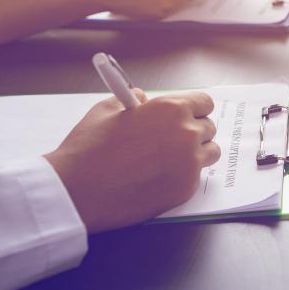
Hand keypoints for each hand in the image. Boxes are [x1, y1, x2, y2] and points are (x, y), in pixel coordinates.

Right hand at [44, 90, 220, 233]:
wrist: (78, 189)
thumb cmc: (89, 148)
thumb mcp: (108, 109)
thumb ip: (135, 100)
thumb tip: (146, 101)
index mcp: (171, 109)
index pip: (204, 103)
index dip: (194, 109)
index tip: (187, 115)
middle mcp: (186, 133)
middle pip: (208, 128)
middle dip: (193, 131)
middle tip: (172, 139)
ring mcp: (189, 163)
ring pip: (209, 153)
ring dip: (196, 153)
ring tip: (169, 158)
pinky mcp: (185, 189)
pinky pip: (195, 177)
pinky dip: (183, 176)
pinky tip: (159, 177)